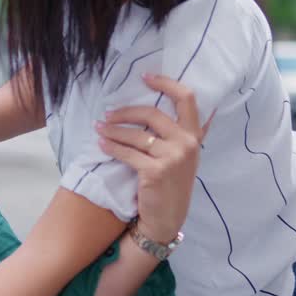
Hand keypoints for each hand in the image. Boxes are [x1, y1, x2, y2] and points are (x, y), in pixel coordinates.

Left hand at [95, 73, 206, 244]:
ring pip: (135, 135)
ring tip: (99, 128)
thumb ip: (177, 132)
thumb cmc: (171, 184)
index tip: (145, 77)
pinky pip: (127, 153)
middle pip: (152, 114)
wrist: (166, 217)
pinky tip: (101, 143)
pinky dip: (111, 147)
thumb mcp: (183, 156)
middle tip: (108, 114)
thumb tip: (158, 106)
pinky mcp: (155, 171)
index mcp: (195, 135)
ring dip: (113, 130)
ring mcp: (173, 157)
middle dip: (126, 112)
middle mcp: (188, 143)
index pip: (187, 98)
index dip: (166, 83)